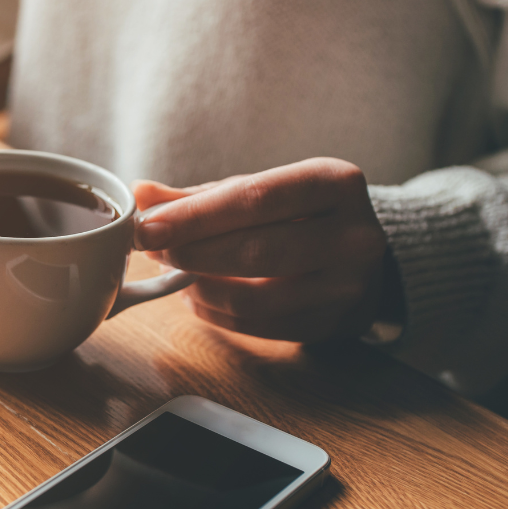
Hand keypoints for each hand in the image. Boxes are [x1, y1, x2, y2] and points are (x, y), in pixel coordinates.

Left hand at [133, 158, 388, 341]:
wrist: (366, 258)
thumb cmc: (302, 216)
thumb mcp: (265, 190)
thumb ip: (203, 195)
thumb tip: (141, 193)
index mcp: (335, 183)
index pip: (255, 198)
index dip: (195, 216)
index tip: (148, 226)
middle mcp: (353, 235)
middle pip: (255, 250)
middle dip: (190, 252)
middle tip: (151, 250)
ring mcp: (348, 286)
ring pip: (252, 298)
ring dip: (197, 287)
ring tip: (172, 272)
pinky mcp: (334, 324)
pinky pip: (257, 326)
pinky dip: (214, 312)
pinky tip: (195, 295)